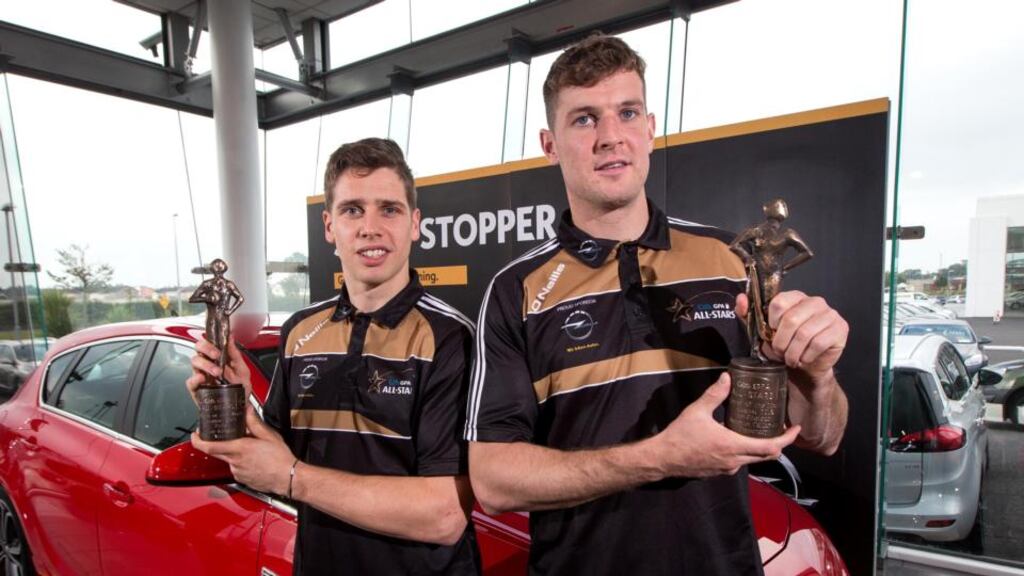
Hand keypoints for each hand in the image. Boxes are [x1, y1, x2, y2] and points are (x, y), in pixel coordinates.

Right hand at [186, 337, 252, 404]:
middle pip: (198, 348)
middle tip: (216, 355)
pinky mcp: (197, 389)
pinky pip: (190, 381)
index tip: (220, 340)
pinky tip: (202, 378)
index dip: (211, 338)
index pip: (210, 342)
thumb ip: (235, 354)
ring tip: (217, 372)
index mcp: (218, 358)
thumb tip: (231, 338)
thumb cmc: (240, 390)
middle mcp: (208, 365)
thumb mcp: (242, 370)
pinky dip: (195, 379)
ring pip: (195, 362)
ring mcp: (201, 376)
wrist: (240, 408)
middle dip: (207, 348)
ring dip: (206, 364)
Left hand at [191, 406, 294, 495]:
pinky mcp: (242, 479)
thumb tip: (247, 410)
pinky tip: (253, 460)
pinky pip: (236, 468)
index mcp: (239, 448)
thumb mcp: (269, 435)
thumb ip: (254, 422)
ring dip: (233, 453)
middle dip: (216, 443)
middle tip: (221, 435)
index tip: (194, 434)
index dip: (198, 441)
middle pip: (216, 452)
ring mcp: (237, 472)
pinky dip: (240, 462)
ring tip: (249, 449)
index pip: (209, 446)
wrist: (288, 478)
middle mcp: (235, 461)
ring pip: (228, 459)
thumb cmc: (280, 458)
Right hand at [652, 372, 799, 477]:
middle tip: (782, 428)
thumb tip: (727, 377)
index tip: (796, 429)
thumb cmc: (681, 436)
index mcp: (733, 446)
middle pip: (767, 456)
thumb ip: (714, 394)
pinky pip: (740, 462)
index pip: (770, 447)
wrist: (663, 459)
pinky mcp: (720, 472)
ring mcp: (728, 469)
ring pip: (753, 460)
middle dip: (778, 443)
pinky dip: (746, 452)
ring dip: (761, 448)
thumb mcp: (697, 411)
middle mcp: (735, 461)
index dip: (787, 439)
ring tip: (761, 431)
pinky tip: (739, 440)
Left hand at [736, 291, 847, 385]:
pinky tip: (804, 359)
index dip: (771, 322)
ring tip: (791, 358)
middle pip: (791, 319)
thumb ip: (749, 314)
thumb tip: (741, 298)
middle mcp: (815, 301)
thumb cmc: (785, 346)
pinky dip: (807, 356)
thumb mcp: (762, 331)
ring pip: (804, 333)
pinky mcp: (840, 329)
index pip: (779, 302)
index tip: (770, 333)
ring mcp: (830, 314)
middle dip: (780, 341)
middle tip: (779, 351)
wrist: (806, 367)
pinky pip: (819, 343)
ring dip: (793, 352)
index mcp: (796, 297)